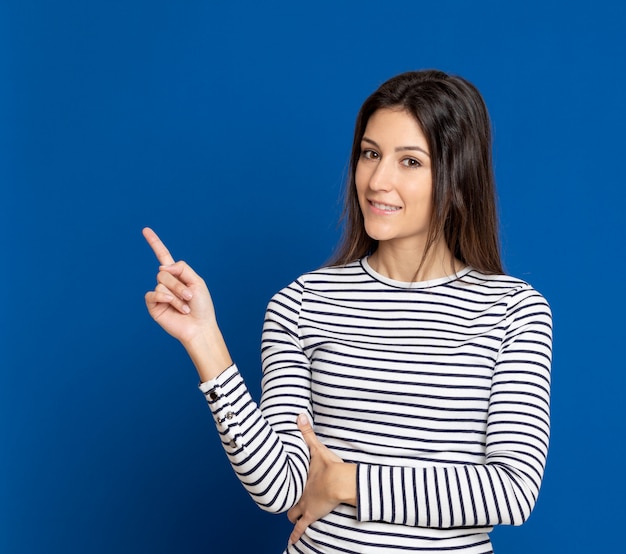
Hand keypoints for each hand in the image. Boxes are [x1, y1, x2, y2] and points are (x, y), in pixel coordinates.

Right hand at [143, 228, 231, 379]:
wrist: (199, 327)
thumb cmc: (202, 306)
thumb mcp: (197, 281)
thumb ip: (181, 268)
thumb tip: (161, 267)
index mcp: (178, 275)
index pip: (164, 256)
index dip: (155, 243)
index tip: (145, 230)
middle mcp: (167, 282)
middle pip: (164, 272)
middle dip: (179, 284)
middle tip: (189, 297)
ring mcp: (159, 293)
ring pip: (161, 283)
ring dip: (176, 295)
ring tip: (185, 306)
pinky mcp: (154, 305)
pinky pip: (153, 294)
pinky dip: (165, 299)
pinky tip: (174, 307)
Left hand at [287, 414, 356, 545]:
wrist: (338, 481)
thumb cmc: (329, 466)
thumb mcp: (317, 447)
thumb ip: (307, 433)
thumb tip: (299, 415)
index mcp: (300, 477)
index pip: (287, 481)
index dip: (283, 483)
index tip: (276, 484)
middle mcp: (299, 492)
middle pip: (288, 498)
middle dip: (287, 501)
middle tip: (284, 501)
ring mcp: (305, 505)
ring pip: (292, 514)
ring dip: (291, 517)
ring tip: (289, 522)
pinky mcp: (312, 514)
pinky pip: (301, 528)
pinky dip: (296, 535)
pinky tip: (291, 543)